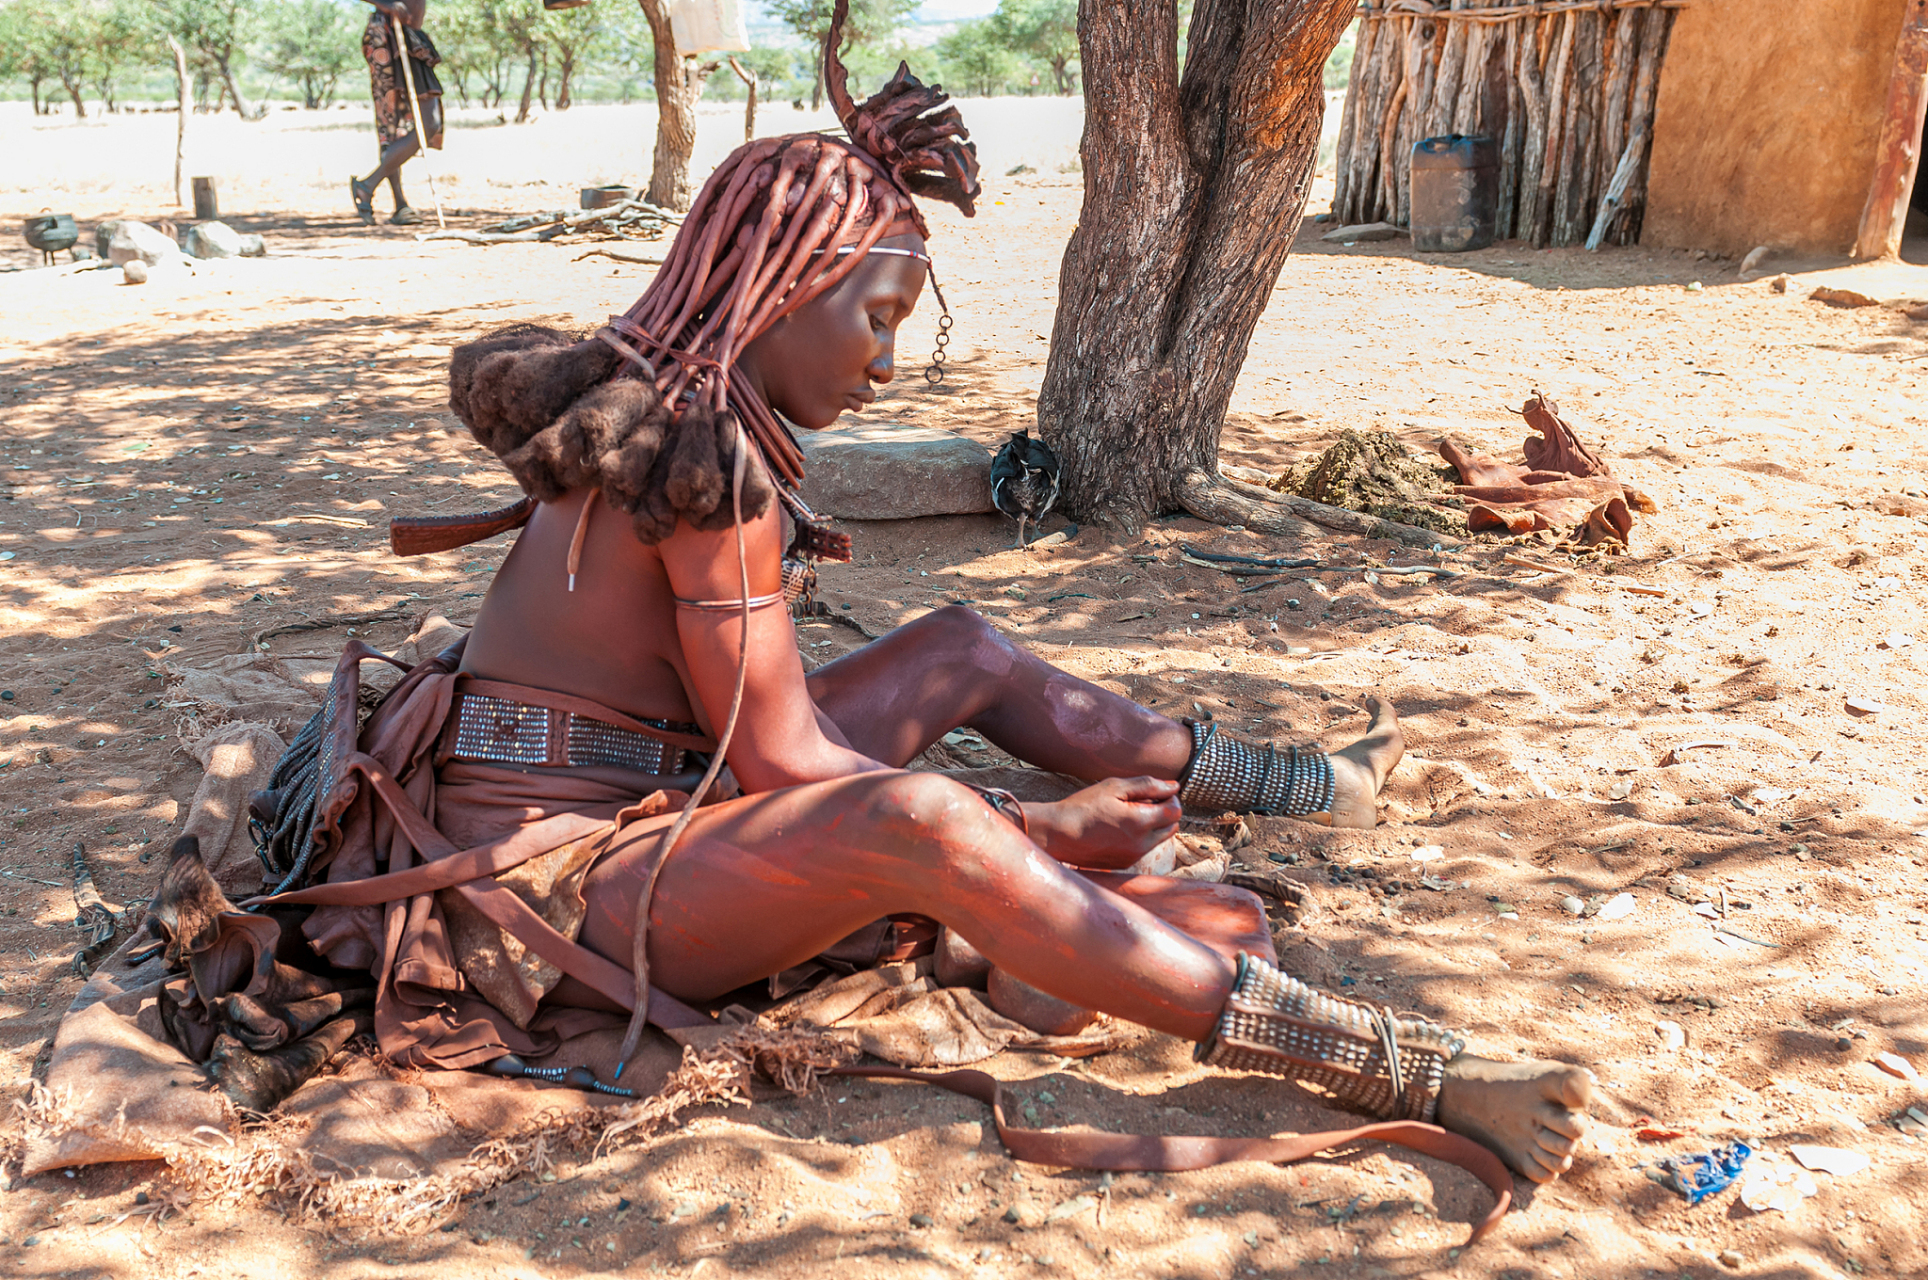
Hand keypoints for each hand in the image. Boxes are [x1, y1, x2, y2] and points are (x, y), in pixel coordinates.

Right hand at [1024, 776, 1180, 869]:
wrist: (1057, 834)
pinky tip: (1117, 829)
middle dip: (1164, 812)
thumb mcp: (1114, 787)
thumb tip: (1173, 786)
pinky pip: (1143, 848)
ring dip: (1152, 825)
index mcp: (1141, 823)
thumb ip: (1147, 785)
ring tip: (1126, 814)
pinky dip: (1139, 838)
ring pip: (1159, 839)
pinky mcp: (1124, 864)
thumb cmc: (1083, 807)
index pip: (1175, 811)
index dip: (1170, 798)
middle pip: (1172, 827)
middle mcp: (1141, 844)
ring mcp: (1133, 857)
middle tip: (1142, 801)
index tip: (1157, 792)